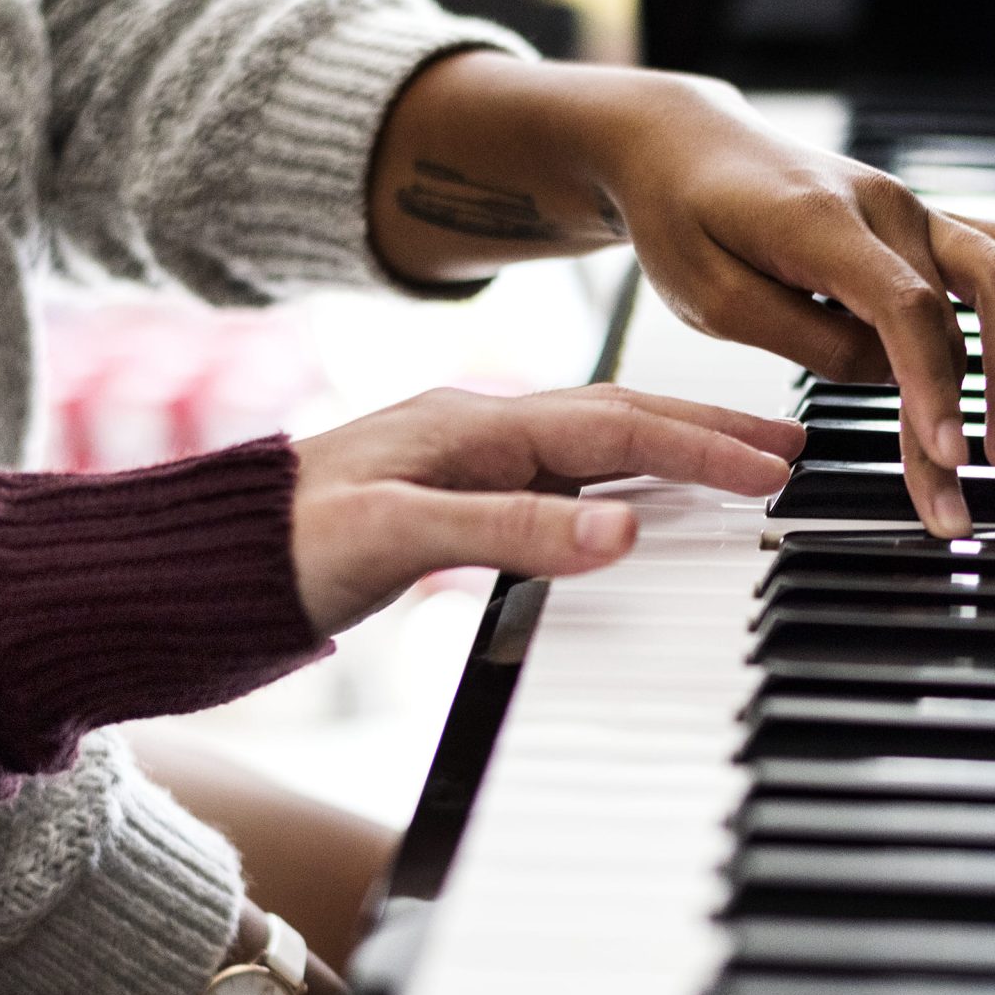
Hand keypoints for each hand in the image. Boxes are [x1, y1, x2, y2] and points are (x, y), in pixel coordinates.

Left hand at [289, 384, 800, 634]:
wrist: (200, 571)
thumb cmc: (280, 548)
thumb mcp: (397, 536)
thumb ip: (510, 531)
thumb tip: (623, 531)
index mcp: (474, 426)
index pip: (616, 426)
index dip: (702, 445)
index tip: (776, 463)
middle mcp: (479, 436)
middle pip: (622, 423)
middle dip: (712, 432)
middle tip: (795, 446)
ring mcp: (469, 469)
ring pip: (601, 451)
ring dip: (678, 456)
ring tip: (747, 467)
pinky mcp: (455, 507)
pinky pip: (567, 486)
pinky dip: (627, 487)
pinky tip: (646, 506)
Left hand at [584, 73, 994, 535]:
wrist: (685, 145)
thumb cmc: (686, 220)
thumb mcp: (708, 295)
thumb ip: (799, 335)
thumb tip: (885, 375)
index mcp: (822, 223)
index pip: (904, 308)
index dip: (934, 385)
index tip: (948, 456)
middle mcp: (886, 209)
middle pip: (960, 309)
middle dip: (979, 402)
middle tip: (969, 490)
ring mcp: (916, 213)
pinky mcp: (928, 227)